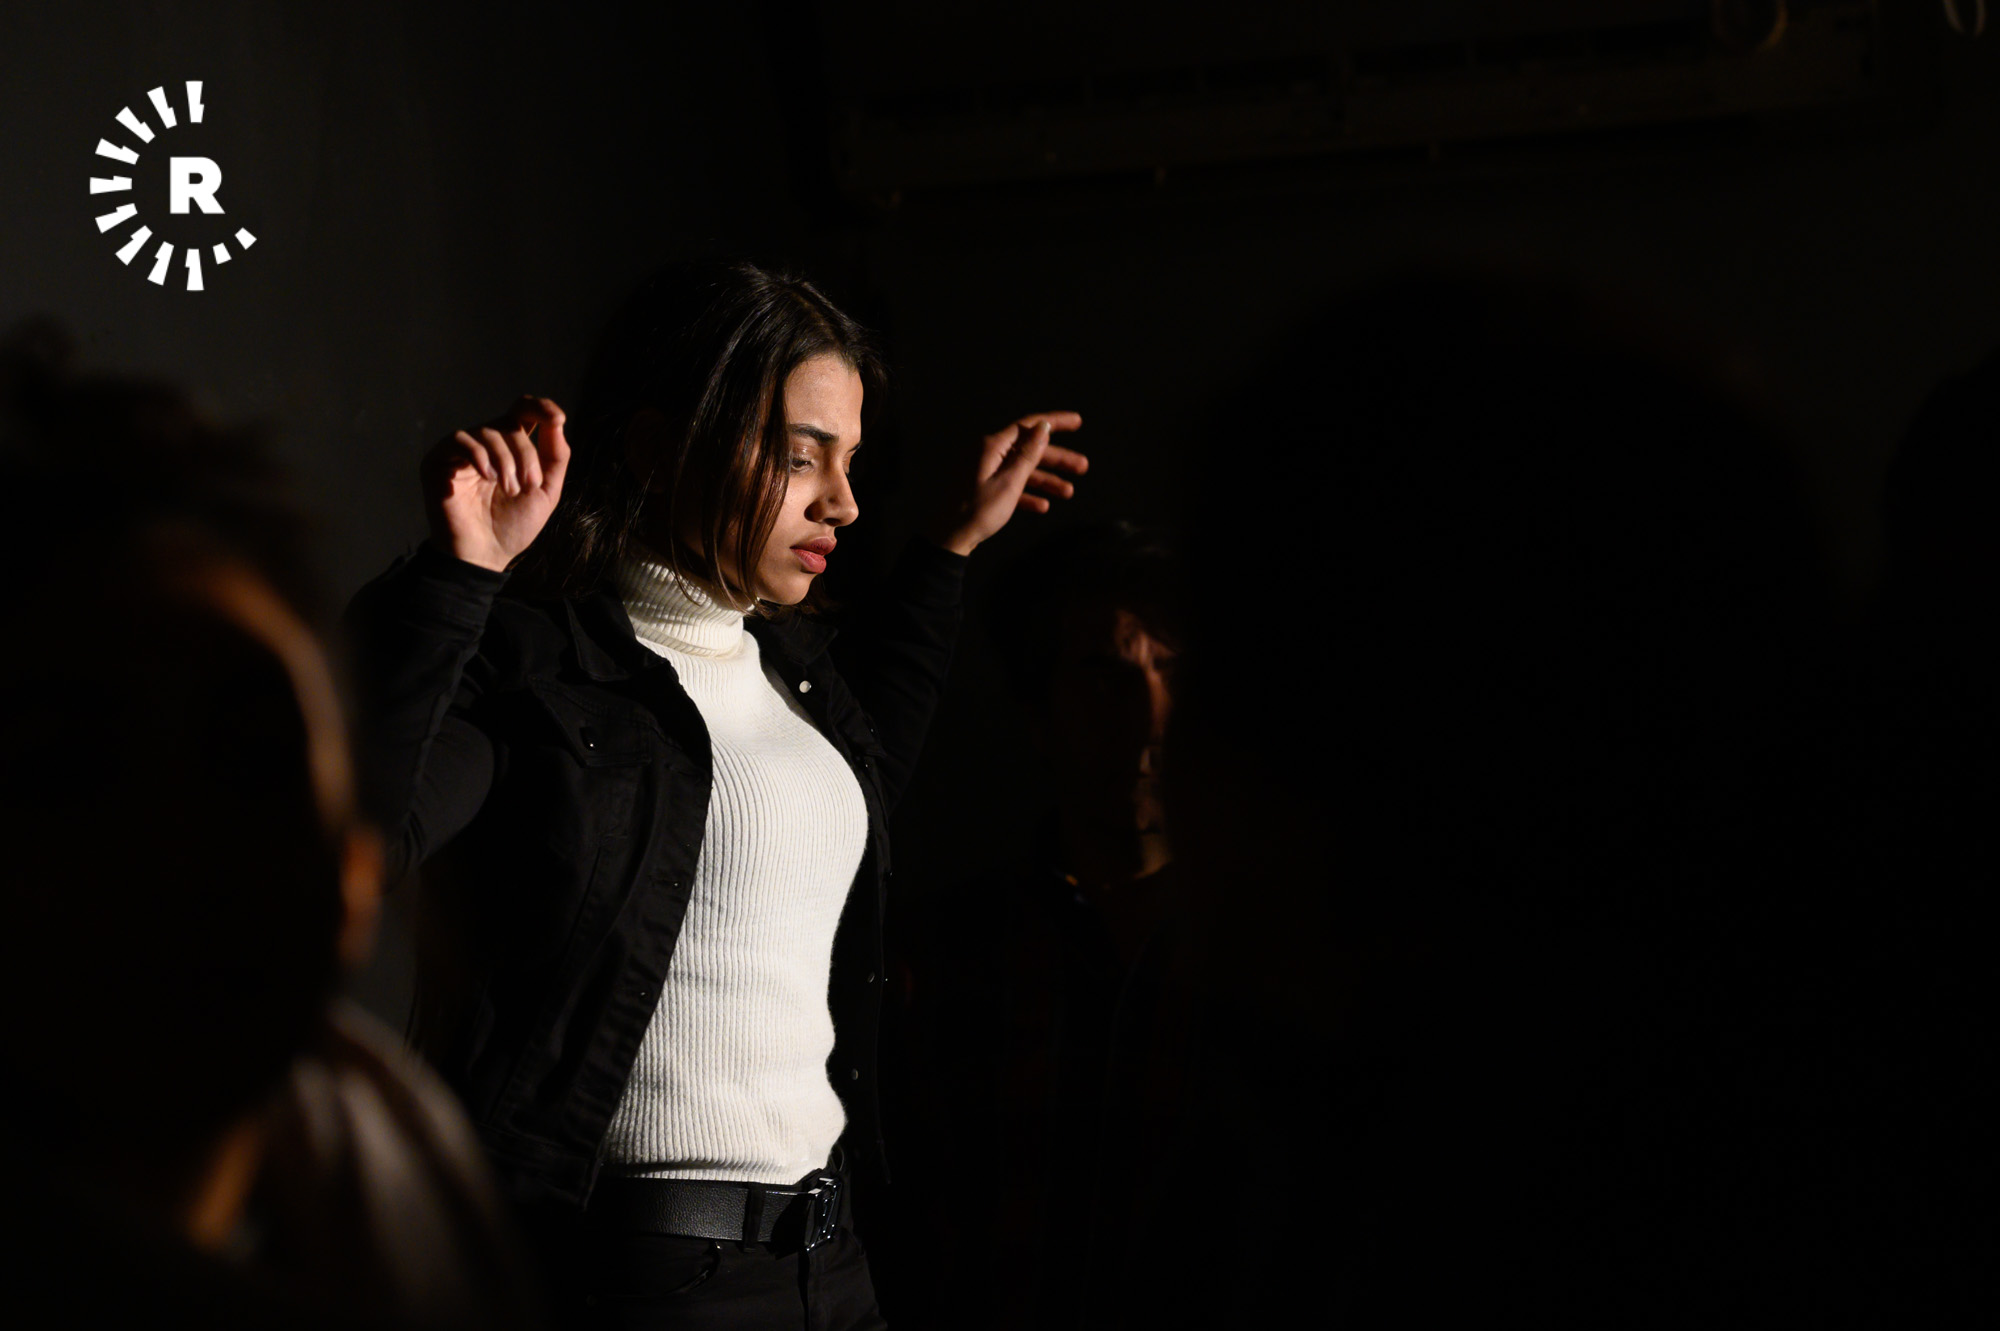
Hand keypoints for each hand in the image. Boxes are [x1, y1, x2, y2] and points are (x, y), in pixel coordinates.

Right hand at [422, 395, 570, 571]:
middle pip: (510, 423)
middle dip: (525, 454)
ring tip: (510, 489)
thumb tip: (557, 421)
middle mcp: (486, 444)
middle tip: (528, 486)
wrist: (486, 554)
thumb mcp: (546, 491)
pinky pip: (461, 440)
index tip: (558, 419)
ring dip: (506, 461)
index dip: (541, 407)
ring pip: (488, 432)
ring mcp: (461, 451)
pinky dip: (479, 456)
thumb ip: (555, 457)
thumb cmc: (513, 525)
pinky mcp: (439, 460)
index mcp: (511, 447)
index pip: (523, 411)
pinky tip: (488, 478)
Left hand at [928, 411, 1087, 555]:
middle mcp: (987, 454)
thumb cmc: (976, 511)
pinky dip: (1026, 494)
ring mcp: (983, 471)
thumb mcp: (1009, 483)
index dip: (1055, 423)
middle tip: (1083, 467)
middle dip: (1057, 459)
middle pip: (1029, 450)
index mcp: (991, 446)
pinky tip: (1042, 505)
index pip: (1029, 426)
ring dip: (1046, 480)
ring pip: (1021, 470)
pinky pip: (1009, 485)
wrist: (947, 539)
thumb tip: (1043, 427)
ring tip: (1068, 492)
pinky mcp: (981, 488)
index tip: (1078, 422)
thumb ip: (1028, 454)